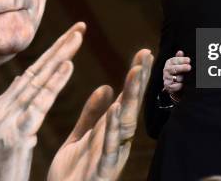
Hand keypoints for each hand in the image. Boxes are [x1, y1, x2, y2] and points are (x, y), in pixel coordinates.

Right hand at [0, 22, 85, 180]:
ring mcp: (8, 118)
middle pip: (37, 70)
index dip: (53, 52)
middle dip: (60, 46)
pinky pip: (38, 105)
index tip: (71, 35)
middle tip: (80, 26)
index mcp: (4, 105)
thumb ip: (14, 105)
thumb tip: (22, 81)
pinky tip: (68, 67)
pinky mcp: (16, 134)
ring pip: (39, 81)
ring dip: (60, 56)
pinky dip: (54, 84)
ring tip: (77, 38)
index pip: (33, 72)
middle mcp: (4, 106)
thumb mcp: (3, 130)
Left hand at [47, 49, 153, 180]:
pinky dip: (114, 130)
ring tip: (135, 73)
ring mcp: (111, 156)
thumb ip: (92, 114)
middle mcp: (116, 141)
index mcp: (109, 131)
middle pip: (130, 107)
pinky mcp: (101, 172)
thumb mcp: (81, 137)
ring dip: (130, 98)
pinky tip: (116, 110)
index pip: (126, 99)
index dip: (135, 77)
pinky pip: (109, 148)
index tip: (145, 53)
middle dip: (139, 81)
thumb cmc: (73, 174)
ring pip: (125, 124)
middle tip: (147, 54)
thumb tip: (106, 87)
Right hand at [162, 50, 190, 94]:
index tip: (189, 60)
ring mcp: (167, 79)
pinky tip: (183, 84)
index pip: (174, 60)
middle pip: (174, 68)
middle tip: (189, 67)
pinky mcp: (168, 87)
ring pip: (176, 78)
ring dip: (182, 78)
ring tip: (187, 78)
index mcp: (169, 63)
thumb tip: (180, 52)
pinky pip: (175, 86)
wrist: (173, 86)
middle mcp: (166, 70)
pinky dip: (180, 86)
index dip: (181, 60)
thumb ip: (179, 58)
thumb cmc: (177, 73)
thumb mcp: (178, 64)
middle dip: (182, 68)